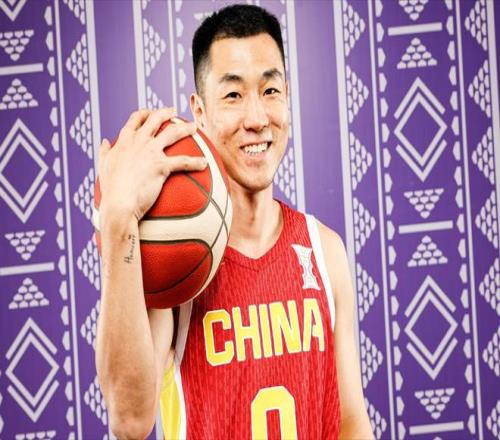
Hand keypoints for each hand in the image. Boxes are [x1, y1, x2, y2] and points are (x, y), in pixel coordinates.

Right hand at [97, 108, 206, 222]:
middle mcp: (139, 142)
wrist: (118, 203)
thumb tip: (105, 141)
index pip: (135, 120)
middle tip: (174, 111)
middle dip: (166, 112)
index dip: (144, 113)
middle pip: (155, 119)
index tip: (150, 112)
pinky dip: (196, 162)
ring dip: (185, 128)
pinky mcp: (162, 165)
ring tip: (194, 126)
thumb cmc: (111, 188)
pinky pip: (183, 161)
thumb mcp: (103, 165)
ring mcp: (151, 152)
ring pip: (172, 133)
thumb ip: (105, 152)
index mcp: (124, 141)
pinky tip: (204, 163)